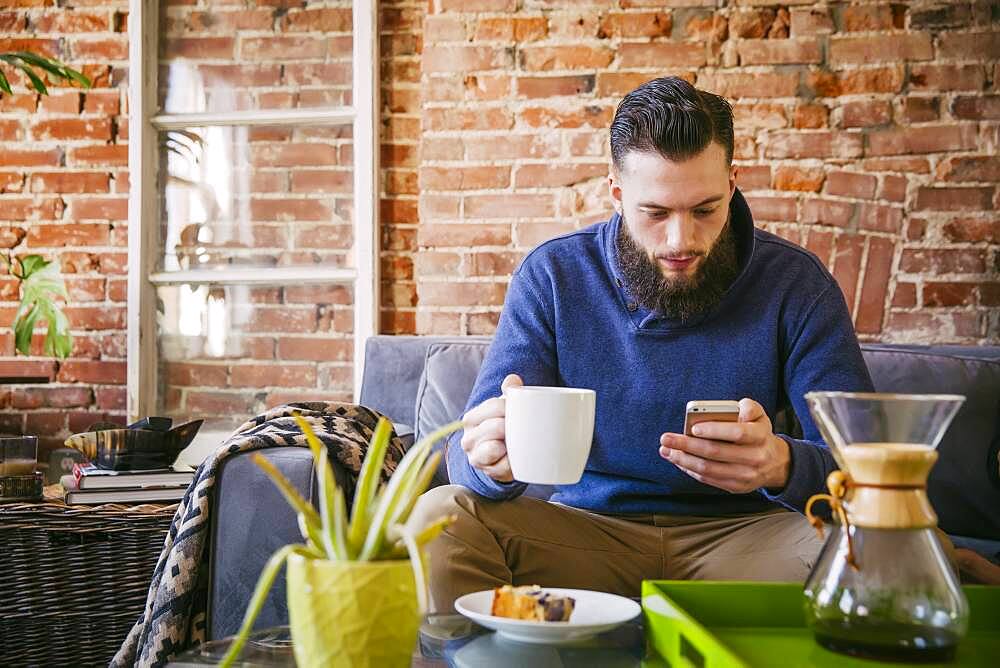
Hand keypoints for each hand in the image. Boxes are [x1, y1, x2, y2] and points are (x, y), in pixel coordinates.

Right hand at [459, 374, 522, 482]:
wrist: (501, 456)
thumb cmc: (503, 426)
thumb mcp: (505, 408)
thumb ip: (509, 391)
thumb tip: (513, 380)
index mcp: (472, 418)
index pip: (493, 406)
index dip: (511, 406)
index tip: (521, 409)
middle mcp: (468, 438)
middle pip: (495, 426)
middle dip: (511, 426)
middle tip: (522, 427)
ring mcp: (476, 457)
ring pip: (494, 447)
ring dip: (510, 444)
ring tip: (516, 441)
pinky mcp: (488, 472)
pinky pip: (503, 466)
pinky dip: (512, 462)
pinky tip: (516, 457)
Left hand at [658, 398, 789, 493]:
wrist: (775, 464)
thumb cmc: (758, 434)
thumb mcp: (760, 416)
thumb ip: (750, 407)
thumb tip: (740, 411)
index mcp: (760, 436)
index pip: (738, 433)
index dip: (715, 430)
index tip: (694, 428)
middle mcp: (755, 458)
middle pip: (716, 452)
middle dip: (687, 445)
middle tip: (666, 438)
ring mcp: (745, 476)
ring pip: (708, 468)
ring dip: (683, 460)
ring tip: (666, 450)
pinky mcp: (736, 487)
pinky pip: (708, 479)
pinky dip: (690, 469)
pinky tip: (678, 460)